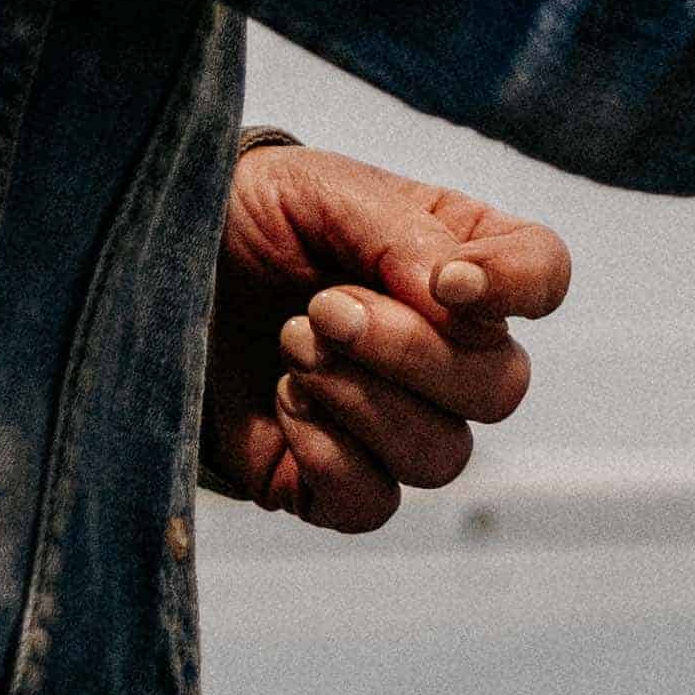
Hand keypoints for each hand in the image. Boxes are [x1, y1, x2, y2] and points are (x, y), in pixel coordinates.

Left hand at [203, 140, 572, 531]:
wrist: (152, 264)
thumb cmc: (247, 215)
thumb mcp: (322, 190)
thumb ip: (402, 234)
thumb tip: (461, 298)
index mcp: (455, 259)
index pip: (543, 277)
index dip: (515, 289)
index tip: (446, 284)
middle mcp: (442, 349)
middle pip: (501, 386)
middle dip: (409, 352)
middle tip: (322, 307)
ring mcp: (393, 421)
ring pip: (443, 456)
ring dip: (362, 399)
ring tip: (292, 342)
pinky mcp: (335, 482)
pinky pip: (374, 504)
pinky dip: (328, 455)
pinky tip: (284, 400)